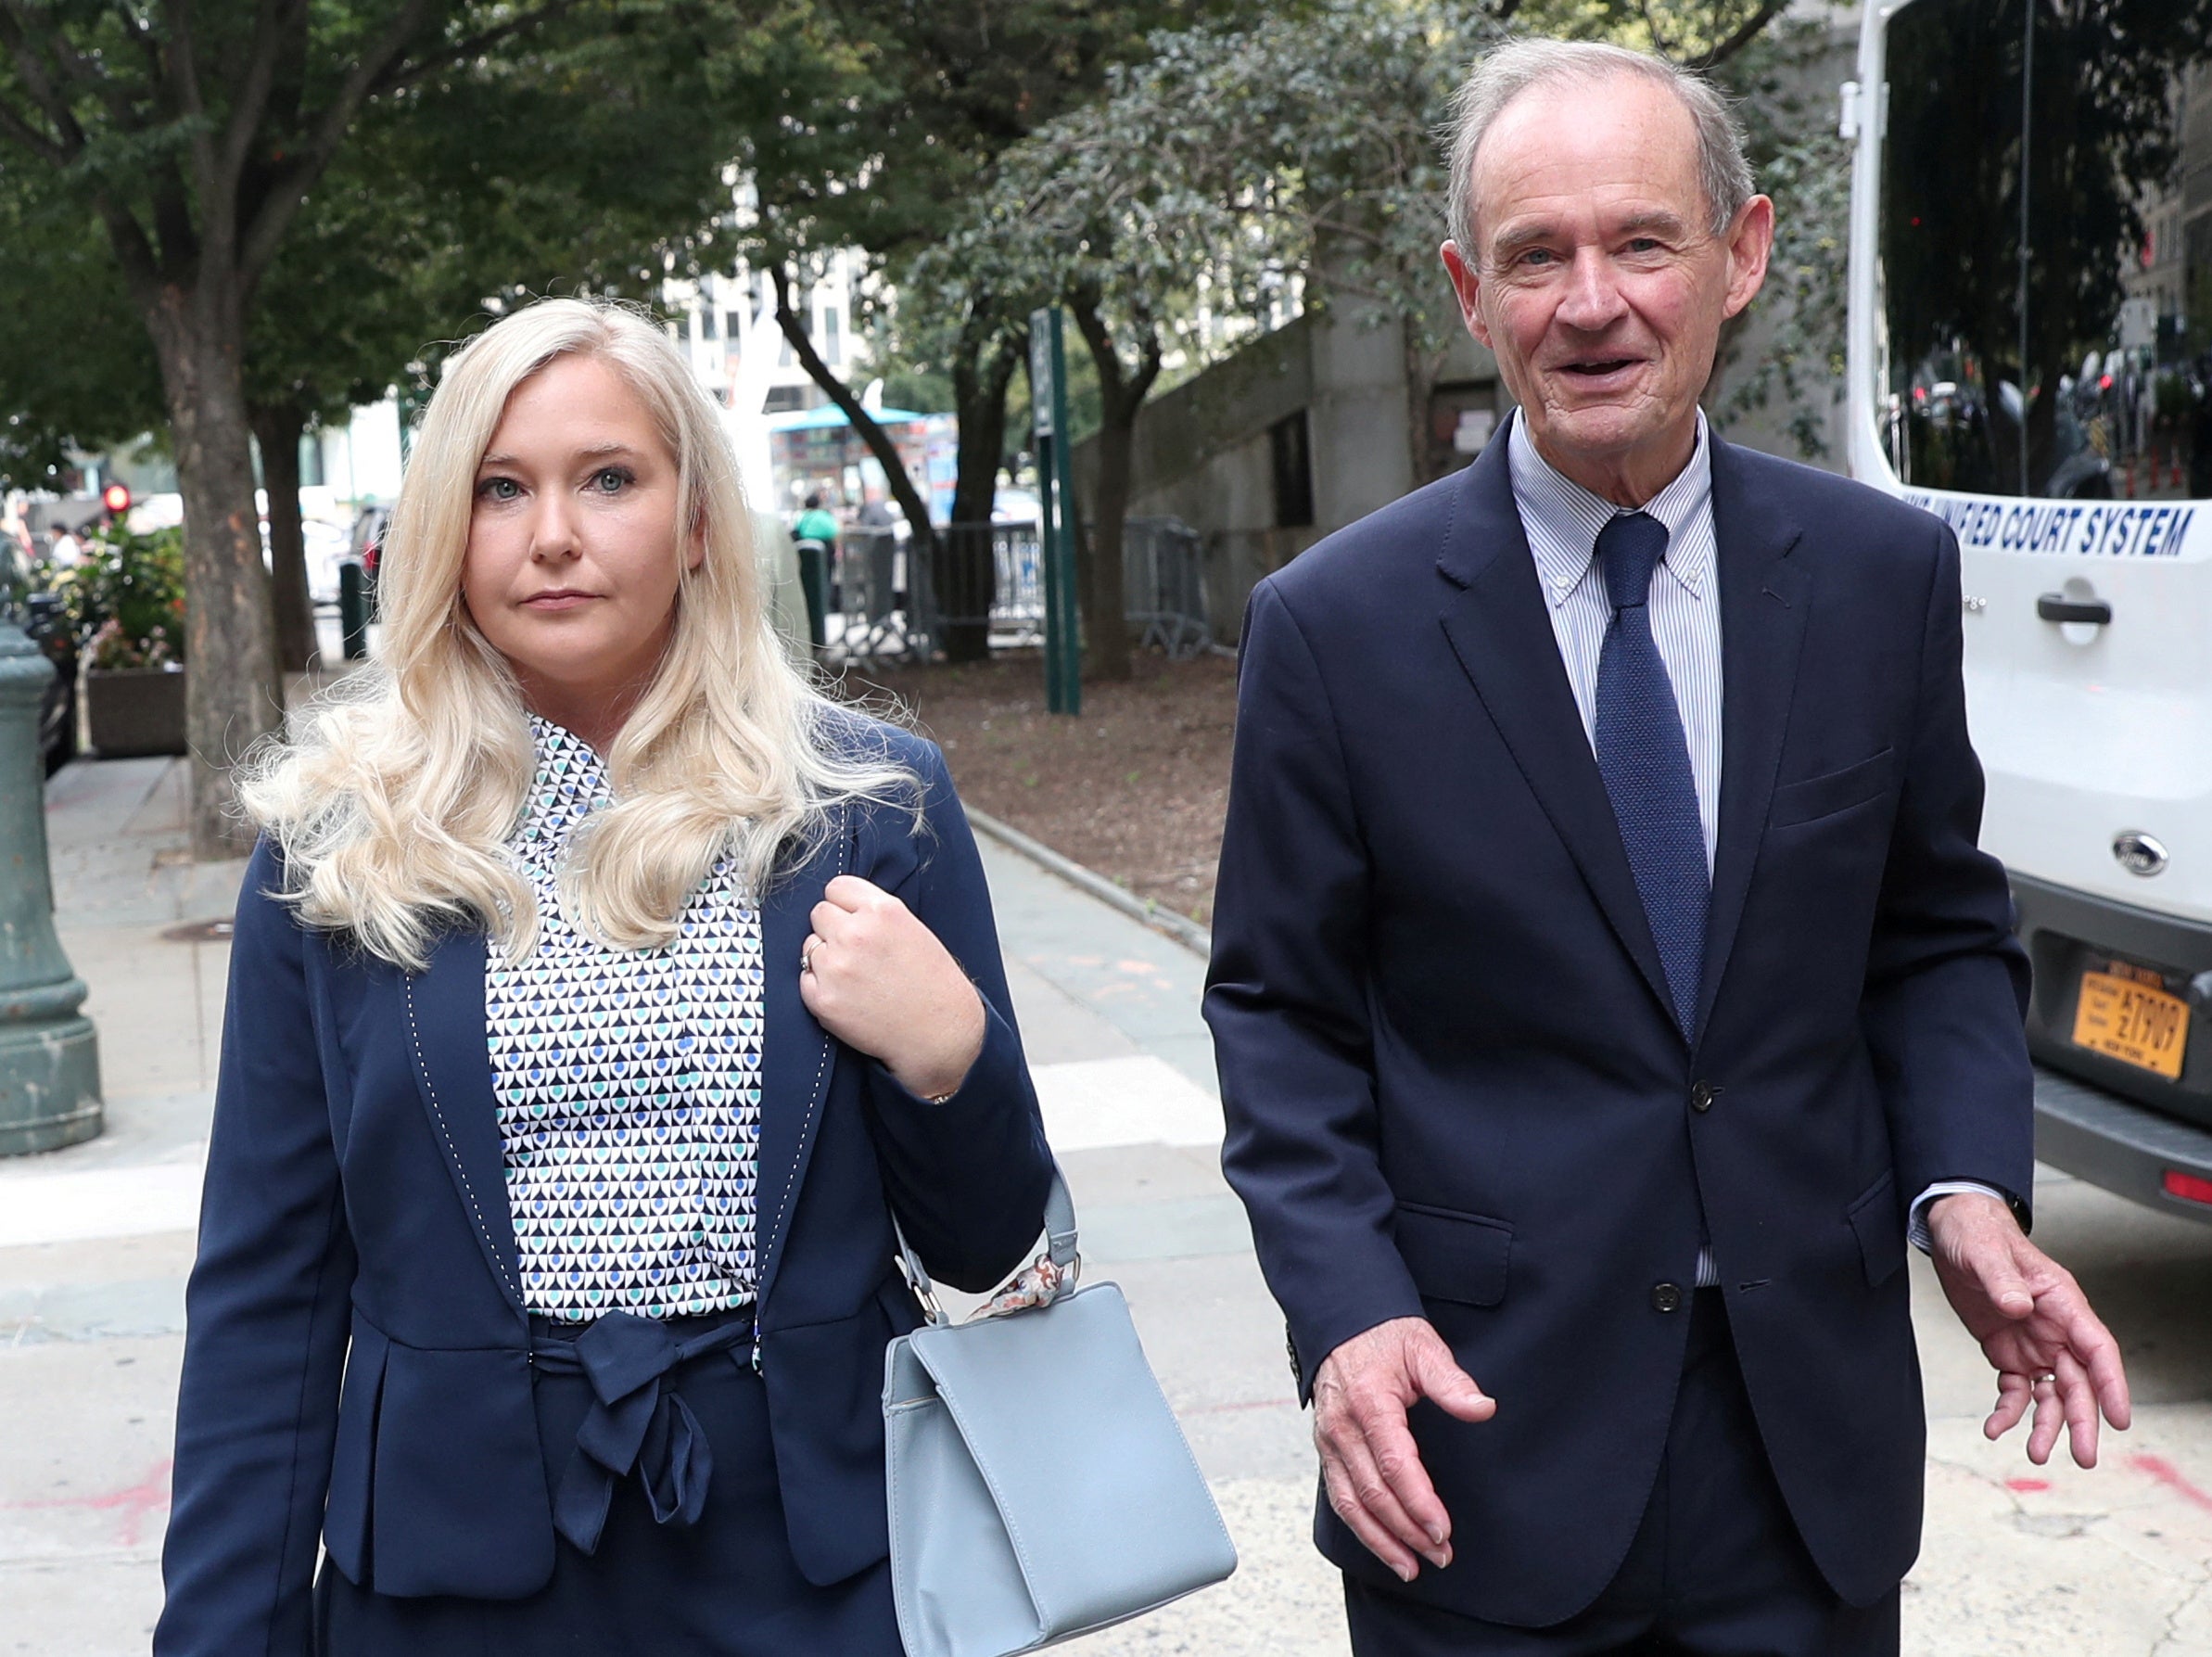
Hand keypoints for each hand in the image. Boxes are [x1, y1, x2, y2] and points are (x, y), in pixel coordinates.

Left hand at [798, 875, 985, 1098]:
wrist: (939, 1033)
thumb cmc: (932, 983)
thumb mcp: (913, 929)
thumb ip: (875, 913)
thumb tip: (840, 908)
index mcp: (882, 911)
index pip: (836, 887)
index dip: (844, 905)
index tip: (853, 920)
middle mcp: (856, 934)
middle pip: (818, 913)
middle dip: (832, 929)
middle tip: (856, 952)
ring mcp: (836, 967)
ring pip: (809, 946)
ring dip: (825, 958)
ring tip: (856, 977)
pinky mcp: (822, 999)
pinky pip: (805, 978)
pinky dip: (820, 986)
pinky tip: (848, 996)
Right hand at [1312, 1317, 1494, 1582]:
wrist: (1343, 1323)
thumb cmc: (1385, 1336)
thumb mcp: (1423, 1347)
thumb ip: (1452, 1381)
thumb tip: (1483, 1407)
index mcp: (1369, 1403)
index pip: (1395, 1465)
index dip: (1419, 1503)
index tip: (1443, 1530)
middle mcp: (1342, 1427)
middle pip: (1373, 1493)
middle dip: (1408, 1531)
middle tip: (1441, 1555)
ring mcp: (1329, 1441)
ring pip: (1351, 1504)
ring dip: (1381, 1540)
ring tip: (1411, 1567)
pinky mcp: (1327, 1450)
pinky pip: (1339, 1497)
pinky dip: (1361, 1528)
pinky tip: (1384, 1545)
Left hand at [1928, 1191, 2131, 1466]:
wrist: (1952, 1232)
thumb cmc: (1978, 1234)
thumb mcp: (1986, 1253)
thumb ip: (2002, 1280)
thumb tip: (2018, 1306)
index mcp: (2062, 1303)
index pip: (2098, 1348)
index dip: (2112, 1384)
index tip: (2120, 1418)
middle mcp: (2055, 1328)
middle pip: (2079, 1382)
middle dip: (2082, 1420)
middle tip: (2083, 1456)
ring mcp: (2034, 1343)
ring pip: (2051, 1393)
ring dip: (2047, 1424)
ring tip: (2037, 1452)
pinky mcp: (2007, 1352)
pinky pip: (2015, 1390)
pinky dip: (2009, 1411)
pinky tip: (1996, 1428)